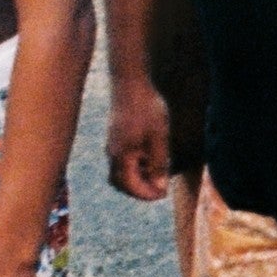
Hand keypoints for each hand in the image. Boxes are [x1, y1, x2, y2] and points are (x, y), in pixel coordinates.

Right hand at [108, 79, 175, 203]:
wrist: (130, 81)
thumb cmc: (146, 107)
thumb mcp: (159, 136)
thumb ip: (158, 163)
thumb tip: (160, 186)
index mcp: (121, 155)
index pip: (131, 186)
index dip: (147, 194)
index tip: (163, 194)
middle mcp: (112, 153)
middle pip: (122, 184)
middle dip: (140, 190)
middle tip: (160, 189)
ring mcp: (112, 145)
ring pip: (121, 173)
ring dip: (137, 178)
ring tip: (158, 172)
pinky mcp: (115, 137)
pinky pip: (122, 160)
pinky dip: (135, 166)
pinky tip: (151, 157)